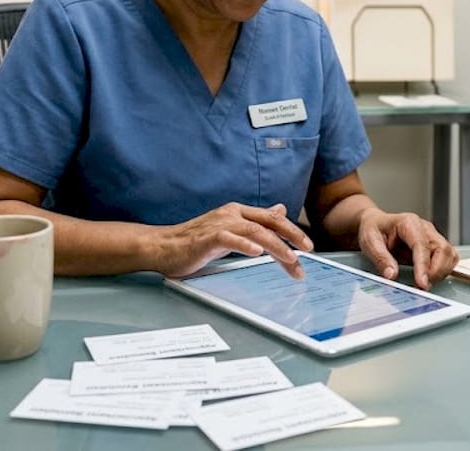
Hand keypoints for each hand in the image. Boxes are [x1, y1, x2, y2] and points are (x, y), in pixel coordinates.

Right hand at [153, 203, 313, 279]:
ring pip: (254, 231)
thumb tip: (279, 209)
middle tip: (307, 250)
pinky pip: (229, 239)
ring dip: (276, 246)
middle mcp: (230, 214)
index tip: (306, 246)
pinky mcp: (206, 238)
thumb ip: (254, 222)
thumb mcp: (230, 230)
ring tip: (290, 259)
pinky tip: (257, 253)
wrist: (162, 247)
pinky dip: (245, 245)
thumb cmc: (194, 242)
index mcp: (237, 212)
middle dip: (291, 235)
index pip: (271, 219)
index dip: (291, 230)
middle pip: (268, 221)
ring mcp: (219, 224)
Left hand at [357, 209, 458, 289]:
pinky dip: (443, 271)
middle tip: (421, 287)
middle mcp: (425, 228)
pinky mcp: (435, 246)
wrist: (376, 224)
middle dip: (436, 272)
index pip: (422, 245)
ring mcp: (432, 236)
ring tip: (424, 284)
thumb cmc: (374, 229)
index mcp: (408, 222)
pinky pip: (448, 259)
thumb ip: (381, 258)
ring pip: (449, 254)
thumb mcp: (369, 242)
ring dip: (441, 273)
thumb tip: (392, 275)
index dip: (424, 266)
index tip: (422, 283)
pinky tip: (429, 278)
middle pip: (442, 249)